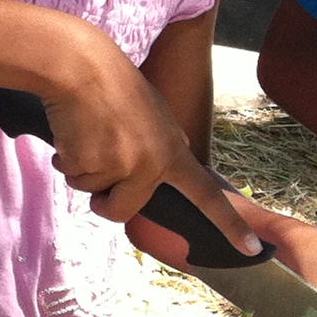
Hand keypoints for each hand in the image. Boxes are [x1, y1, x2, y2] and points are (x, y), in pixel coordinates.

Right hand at [40, 37, 260, 254]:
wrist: (82, 67)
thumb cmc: (114, 85)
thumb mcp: (155, 114)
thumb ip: (163, 145)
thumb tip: (165, 171)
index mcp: (172, 151)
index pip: (206, 194)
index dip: (228, 223)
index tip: (251, 249)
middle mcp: (151, 164)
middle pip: (121, 210)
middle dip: (102, 202)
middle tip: (94, 174)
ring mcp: (121, 166)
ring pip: (89, 190)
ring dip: (80, 167)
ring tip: (86, 132)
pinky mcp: (89, 164)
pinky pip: (71, 174)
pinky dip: (65, 157)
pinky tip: (72, 131)